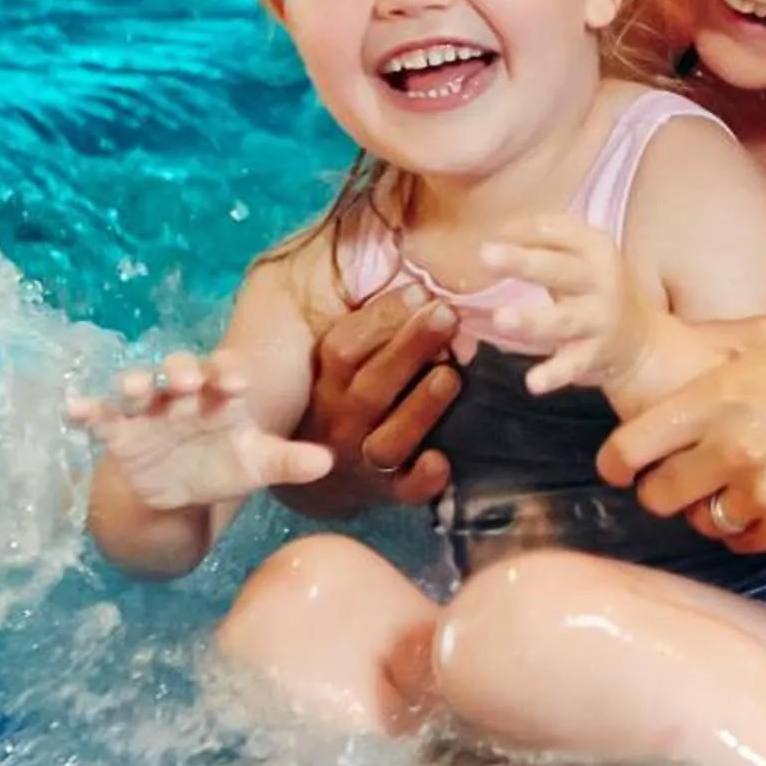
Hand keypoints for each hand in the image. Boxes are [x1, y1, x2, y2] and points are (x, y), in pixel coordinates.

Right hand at [67, 349, 333, 509]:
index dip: (229, 373)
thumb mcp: (257, 465)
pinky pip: (100, 416)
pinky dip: (85, 410)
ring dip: (134, 383)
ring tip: (135, 387)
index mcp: (221, 395)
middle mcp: (184, 394)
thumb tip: (328, 463)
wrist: (182, 488)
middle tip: (187, 379)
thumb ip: (288, 462)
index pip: (226, 373)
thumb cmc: (225, 463)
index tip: (237, 381)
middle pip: (180, 370)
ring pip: (138, 387)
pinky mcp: (120, 431)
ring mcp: (149, 410)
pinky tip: (72, 409)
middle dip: (182, 370)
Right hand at [291, 285, 461, 507]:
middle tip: (447, 315)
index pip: (345, 347)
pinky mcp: (386, 492)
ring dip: (420, 408)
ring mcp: (361, 459)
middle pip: (371, 385)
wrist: (315, 480)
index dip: (382, 318)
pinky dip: (423, 479)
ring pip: (388, 439)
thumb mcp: (339, 363)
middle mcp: (339, 420)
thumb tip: (415, 273)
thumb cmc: (344, 401)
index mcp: (326, 382)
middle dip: (410, 347)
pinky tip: (442, 461)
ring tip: (450, 378)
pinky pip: (404, 491)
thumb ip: (369, 326)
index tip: (422, 291)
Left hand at [479, 216, 655, 396]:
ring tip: (502, 319)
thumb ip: (543, 240)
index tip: (487, 237)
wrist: (641, 339)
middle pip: (558, 268)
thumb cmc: (594, 287)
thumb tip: (492, 236)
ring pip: (562, 320)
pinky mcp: (594, 354)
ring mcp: (598, 319)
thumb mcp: (582, 255)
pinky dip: (555, 374)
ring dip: (532, 320)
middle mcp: (601, 280)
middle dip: (523, 262)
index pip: (553, 231)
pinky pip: (572, 365)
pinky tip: (534, 383)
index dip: (517, 232)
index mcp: (595, 247)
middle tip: (486, 255)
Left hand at [599, 322, 765, 573]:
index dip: (616, 463)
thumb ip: (712, 339)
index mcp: (718, 396)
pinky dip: (748, 528)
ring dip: (708, 510)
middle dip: (661, 491)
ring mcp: (760, 493)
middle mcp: (732, 448)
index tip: (619, 468)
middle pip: (657, 496)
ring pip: (700, 522)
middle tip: (677, 481)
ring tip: (736, 486)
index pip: (631, 446)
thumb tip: (667, 341)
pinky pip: (742, 541)